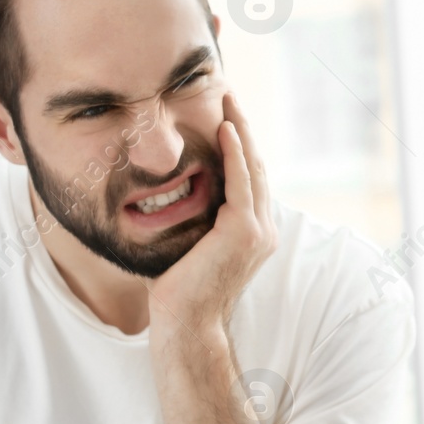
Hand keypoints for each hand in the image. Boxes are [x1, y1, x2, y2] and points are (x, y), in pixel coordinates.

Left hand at [148, 92, 277, 353]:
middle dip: (244, 129)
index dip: (240, 147)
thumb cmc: (177, 293)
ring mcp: (258, 231)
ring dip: (241, 131)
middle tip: (230, 98)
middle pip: (256, 167)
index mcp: (253, 234)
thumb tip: (159, 199)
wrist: (185, 325)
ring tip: (229, 101)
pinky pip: (243, 181)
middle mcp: (263, 230)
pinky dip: (236, 152)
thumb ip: (187, 221)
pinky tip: (226, 128)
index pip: (250, 180)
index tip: (225, 118)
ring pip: (253, 168)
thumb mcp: (185, 246)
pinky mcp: (245, 231)